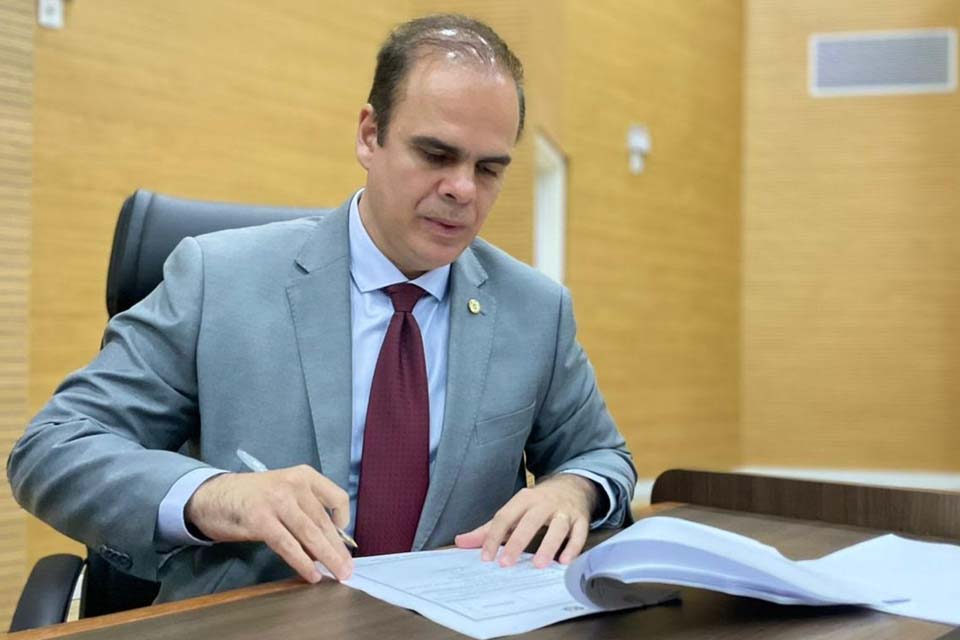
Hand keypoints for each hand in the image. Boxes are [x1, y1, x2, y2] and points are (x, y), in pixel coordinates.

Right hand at [185, 465, 352, 582]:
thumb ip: (305, 511)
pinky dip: (302, 562)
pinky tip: (312, 574)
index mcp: (304, 475)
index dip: (344, 520)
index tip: (343, 537)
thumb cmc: (254, 498)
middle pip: (323, 521)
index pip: (337, 497)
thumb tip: (326, 545)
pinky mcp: (260, 520)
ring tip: (338, 574)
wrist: (213, 496)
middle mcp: (293, 485)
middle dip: (338, 549)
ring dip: (327, 557)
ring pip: (310, 533)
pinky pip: (288, 545)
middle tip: (348, 568)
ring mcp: (277, 501)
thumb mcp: (284, 493)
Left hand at [454, 474, 597, 568]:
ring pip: (558, 527)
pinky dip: (573, 547)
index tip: (486, 558)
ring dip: (548, 545)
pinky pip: (579, 533)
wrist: (574, 485)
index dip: (494, 536)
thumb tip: (460, 542)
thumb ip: (490, 528)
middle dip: (518, 541)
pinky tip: (564, 562)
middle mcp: (544, 503)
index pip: (505, 517)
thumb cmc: (539, 503)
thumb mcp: (515, 510)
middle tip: (507, 563)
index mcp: (524, 499)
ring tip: (538, 565)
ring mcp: (565, 511)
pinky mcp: (581, 519)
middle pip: (530, 521)